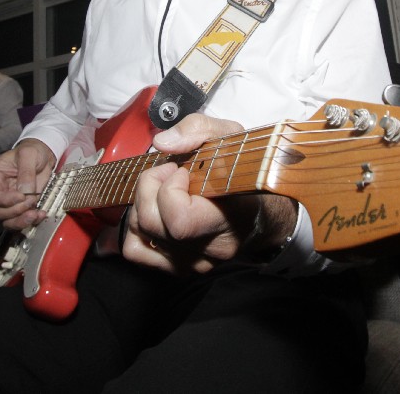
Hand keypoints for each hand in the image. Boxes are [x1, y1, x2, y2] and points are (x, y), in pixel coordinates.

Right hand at [0, 140, 56, 230]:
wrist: (43, 156)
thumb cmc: (32, 151)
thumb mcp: (29, 154)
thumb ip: (26, 172)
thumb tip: (25, 191)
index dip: (6, 200)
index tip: (21, 196)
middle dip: (16, 210)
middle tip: (31, 201)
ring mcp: (9, 201)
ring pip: (8, 220)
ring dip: (22, 220)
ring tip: (35, 214)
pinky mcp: (20, 207)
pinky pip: (20, 220)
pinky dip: (30, 221)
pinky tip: (40, 214)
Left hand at [121, 113, 296, 274]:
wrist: (261, 212)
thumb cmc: (246, 172)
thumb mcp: (230, 136)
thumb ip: (197, 130)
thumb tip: (163, 143)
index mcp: (230, 218)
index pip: (180, 221)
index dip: (170, 190)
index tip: (181, 170)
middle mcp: (211, 248)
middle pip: (152, 224)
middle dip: (150, 187)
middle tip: (169, 172)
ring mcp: (194, 262)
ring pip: (141, 235)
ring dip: (144, 203)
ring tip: (165, 189)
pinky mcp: (179, 268)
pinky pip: (137, 250)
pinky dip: (138, 227)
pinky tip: (157, 210)